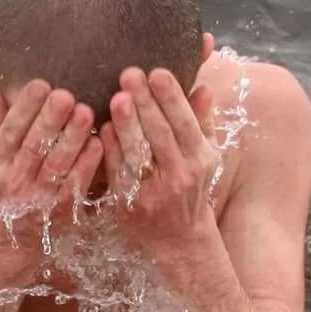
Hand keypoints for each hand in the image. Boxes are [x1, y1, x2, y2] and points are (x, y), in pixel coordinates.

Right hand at [0, 79, 102, 231]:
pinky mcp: (61, 211)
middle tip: (66, 95)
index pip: (10, 129)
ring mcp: (38, 196)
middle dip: (50, 119)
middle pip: (34, 145)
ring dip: (72, 139)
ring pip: (56, 164)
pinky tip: (99, 144)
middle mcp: (15, 178)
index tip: (41, 83)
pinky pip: (74, 186)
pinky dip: (86, 165)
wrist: (6, 243)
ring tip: (86, 113)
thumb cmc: (1, 190)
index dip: (25, 107)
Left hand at [99, 67, 221, 250]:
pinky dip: (110, 147)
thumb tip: (203, 86)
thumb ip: (203, 121)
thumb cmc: (192, 186)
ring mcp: (152, 191)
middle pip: (160, 134)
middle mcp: (180, 175)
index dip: (172, 98)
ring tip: (118, 97)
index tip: (158, 72)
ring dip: (126, 123)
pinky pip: (117, 170)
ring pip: (138, 152)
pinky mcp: (128, 202)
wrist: (177, 239)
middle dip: (145, 103)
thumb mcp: (206, 155)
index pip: (186, 123)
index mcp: (201, 159)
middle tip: (130, 73)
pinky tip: (103, 126)